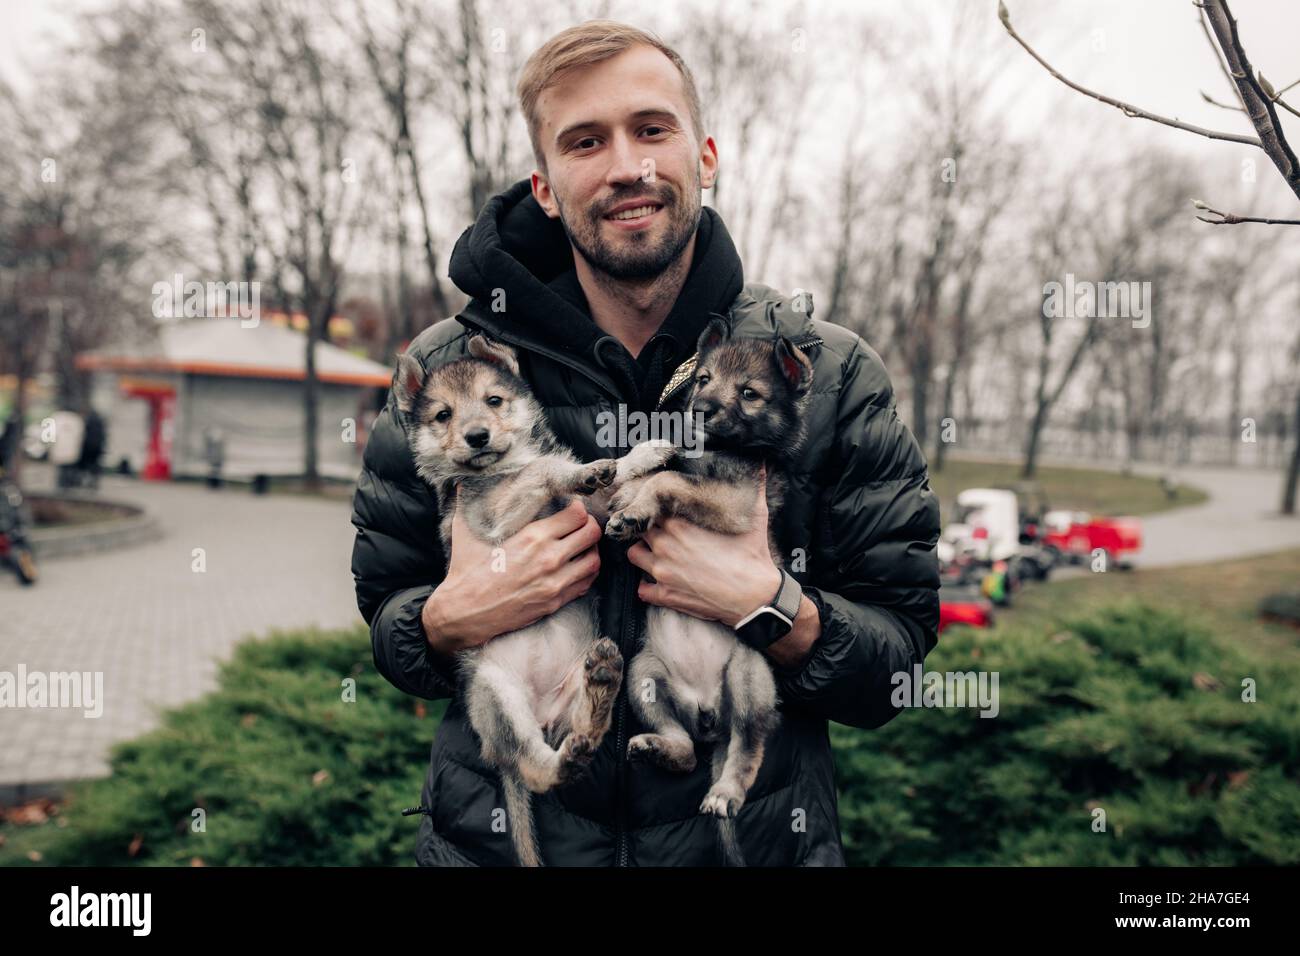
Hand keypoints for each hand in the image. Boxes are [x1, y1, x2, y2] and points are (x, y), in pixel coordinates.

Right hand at [422, 491, 601, 653]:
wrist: (463, 611)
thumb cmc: (465, 569)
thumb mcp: (466, 530)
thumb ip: (470, 502)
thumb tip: (462, 481)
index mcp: (532, 537)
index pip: (578, 515)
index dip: (579, 508)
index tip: (572, 507)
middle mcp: (549, 559)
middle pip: (592, 534)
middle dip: (590, 525)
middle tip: (582, 525)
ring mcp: (555, 582)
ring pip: (594, 560)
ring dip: (591, 550)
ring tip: (582, 546)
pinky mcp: (554, 602)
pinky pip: (586, 584)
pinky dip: (586, 573)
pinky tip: (577, 567)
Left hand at [626, 470, 781, 627]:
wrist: (756, 597)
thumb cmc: (753, 556)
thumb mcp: (756, 515)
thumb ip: (755, 486)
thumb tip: (761, 463)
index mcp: (679, 524)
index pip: (651, 507)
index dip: (655, 506)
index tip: (661, 508)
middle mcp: (665, 546)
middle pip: (639, 528)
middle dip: (648, 528)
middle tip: (659, 530)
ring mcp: (662, 572)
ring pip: (634, 555)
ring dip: (643, 553)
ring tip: (657, 553)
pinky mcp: (665, 595)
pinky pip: (642, 589)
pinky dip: (647, 586)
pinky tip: (659, 581)